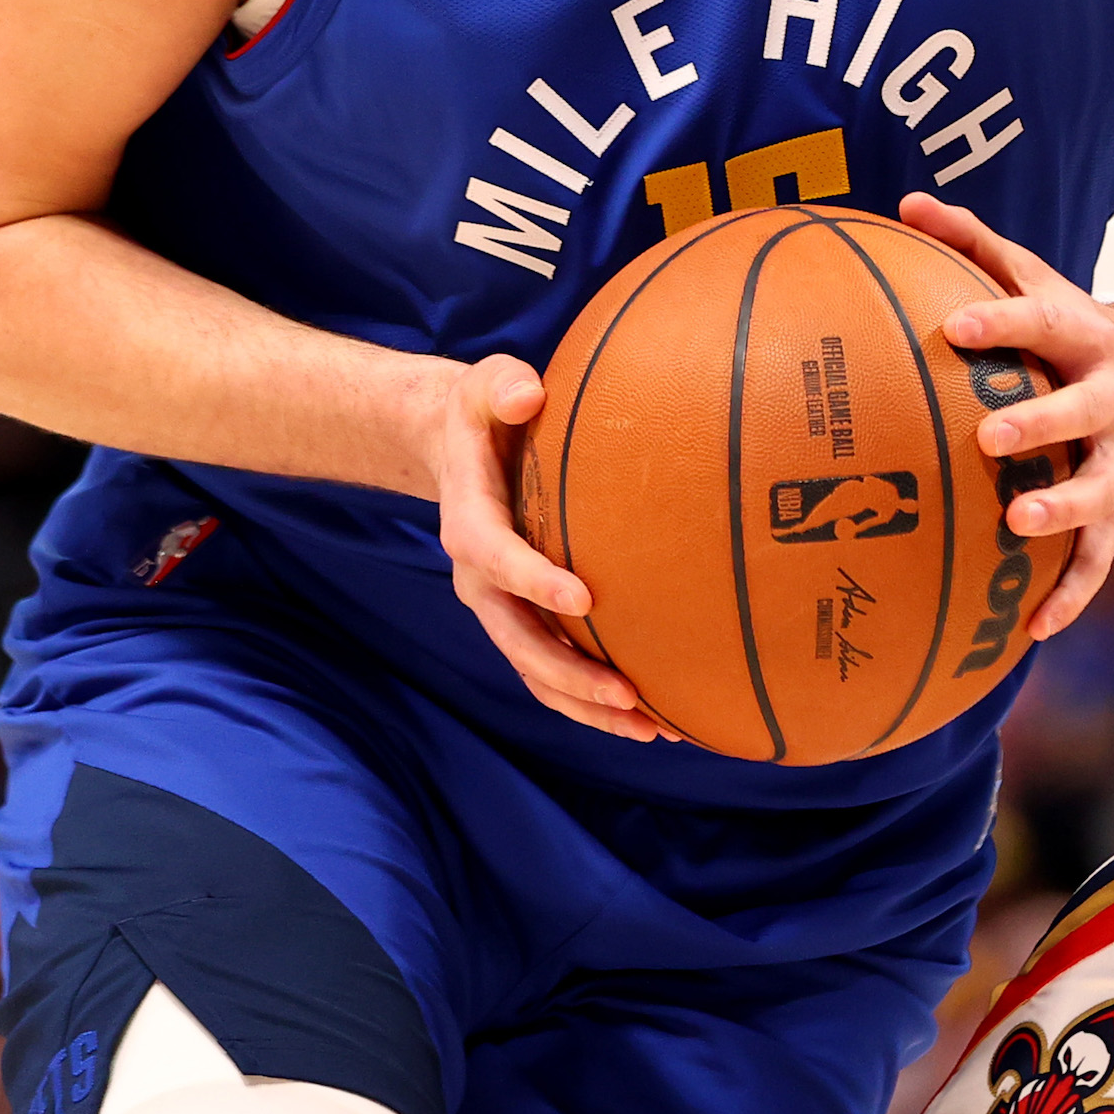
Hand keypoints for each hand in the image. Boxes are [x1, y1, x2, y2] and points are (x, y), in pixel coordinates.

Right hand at [432, 353, 675, 741]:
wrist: (459, 448)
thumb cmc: (486, 412)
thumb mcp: (486, 385)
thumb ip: (502, 386)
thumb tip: (528, 393)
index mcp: (469, 523)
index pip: (497, 559)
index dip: (534, 581)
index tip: (585, 600)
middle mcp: (480, 579)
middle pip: (518, 641)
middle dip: (570, 675)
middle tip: (629, 694)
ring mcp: (501, 606)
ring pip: (537, 672)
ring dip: (589, 706)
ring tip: (654, 728)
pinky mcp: (524, 617)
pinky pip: (553, 671)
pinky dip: (593, 701)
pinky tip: (651, 717)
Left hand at [900, 193, 1113, 641]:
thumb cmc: (1068, 326)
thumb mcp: (1033, 276)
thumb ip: (972, 241)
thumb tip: (905, 203)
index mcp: (1081, 335)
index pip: (1038, 320)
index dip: (998, 321)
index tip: (951, 326)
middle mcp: (1111, 397)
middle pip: (1083, 409)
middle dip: (1041, 421)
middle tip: (988, 437)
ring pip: (1102, 489)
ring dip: (1065, 511)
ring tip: (1018, 526)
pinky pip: (1099, 558)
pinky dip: (1071, 594)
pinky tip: (1031, 630)